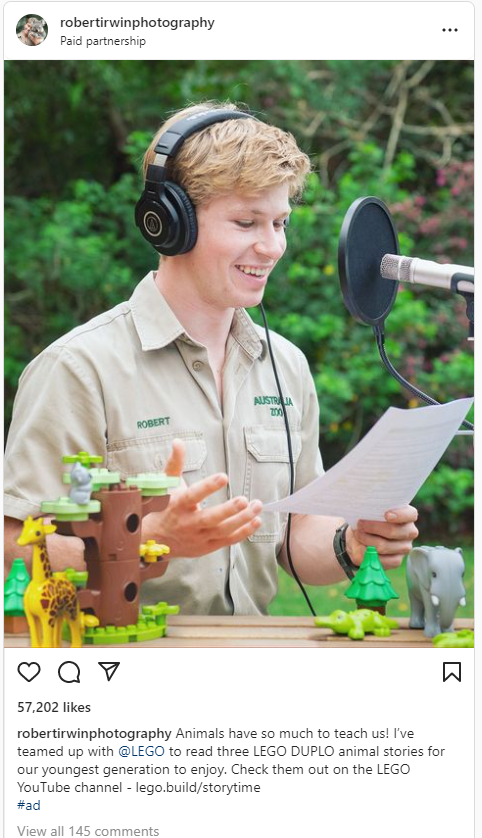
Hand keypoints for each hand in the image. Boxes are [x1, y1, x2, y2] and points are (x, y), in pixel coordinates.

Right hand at [142, 439, 262, 556]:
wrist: (156, 539)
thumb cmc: (164, 507)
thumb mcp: (167, 484)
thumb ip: (176, 463)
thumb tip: (178, 442)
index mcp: (178, 505)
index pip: (193, 495)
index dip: (208, 486)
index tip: (223, 476)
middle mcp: (188, 523)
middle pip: (210, 518)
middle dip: (228, 510)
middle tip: (244, 500)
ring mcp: (199, 536)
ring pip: (223, 530)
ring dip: (242, 519)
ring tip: (257, 506)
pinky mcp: (208, 546)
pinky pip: (228, 540)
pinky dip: (243, 532)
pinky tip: (256, 521)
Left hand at [345, 505, 418, 568]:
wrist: (361, 536)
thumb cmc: (368, 519)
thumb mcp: (368, 512)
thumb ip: (369, 513)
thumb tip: (363, 522)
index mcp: (407, 515)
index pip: (410, 515)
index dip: (400, 515)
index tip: (386, 515)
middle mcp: (409, 531)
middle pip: (393, 531)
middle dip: (373, 527)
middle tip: (360, 524)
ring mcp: (405, 547)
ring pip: (384, 546)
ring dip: (367, 540)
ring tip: (358, 534)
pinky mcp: (397, 560)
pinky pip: (383, 560)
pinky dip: (369, 554)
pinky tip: (363, 547)